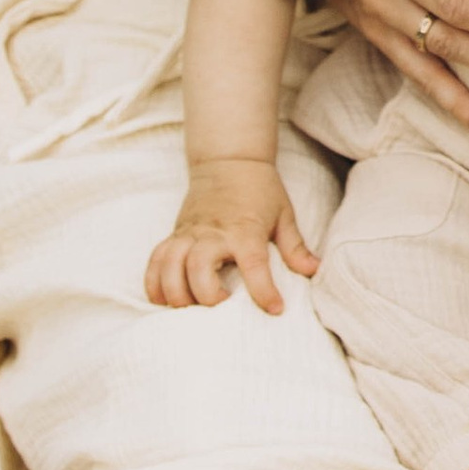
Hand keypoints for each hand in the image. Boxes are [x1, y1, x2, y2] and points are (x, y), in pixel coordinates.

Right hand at [146, 162, 318, 315]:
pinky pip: (155, 261)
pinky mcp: (174, 234)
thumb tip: (314, 270)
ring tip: (192, 309)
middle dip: (207, 296)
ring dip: (176, 293)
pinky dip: (154, 283)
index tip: (275, 309)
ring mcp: (190, 233)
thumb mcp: (284, 215)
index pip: (253, 263)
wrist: (228, 160)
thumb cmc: (260, 190)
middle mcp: (213, 232)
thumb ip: (296, 247)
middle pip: (199, 267)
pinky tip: (164, 300)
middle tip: (222, 307)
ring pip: (170, 266)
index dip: (263, 290)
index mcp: (245, 229)